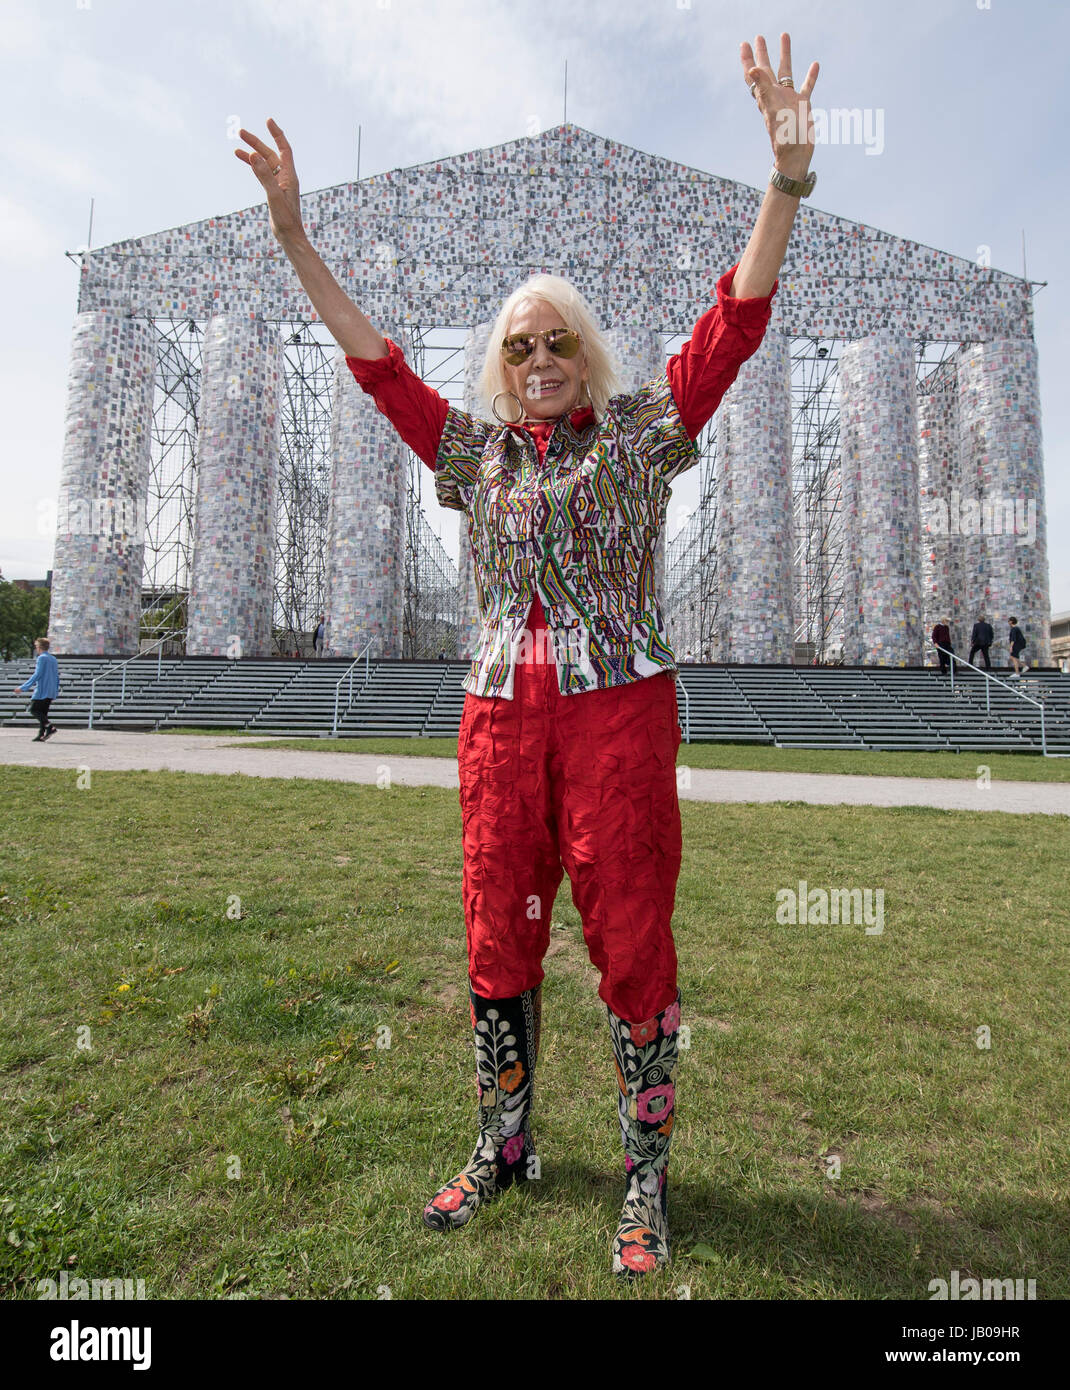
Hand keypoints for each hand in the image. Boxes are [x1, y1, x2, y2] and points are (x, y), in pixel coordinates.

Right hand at [235, 118, 304, 244]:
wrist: (290, 236)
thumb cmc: (286, 219)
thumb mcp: (273, 195)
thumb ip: (264, 175)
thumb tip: (253, 155)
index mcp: (289, 175)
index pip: (283, 148)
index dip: (276, 134)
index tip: (268, 120)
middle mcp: (285, 177)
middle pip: (270, 153)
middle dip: (256, 142)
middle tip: (241, 133)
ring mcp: (279, 184)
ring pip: (264, 163)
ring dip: (252, 153)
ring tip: (237, 146)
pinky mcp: (273, 191)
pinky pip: (262, 173)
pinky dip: (253, 166)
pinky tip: (244, 160)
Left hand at [741, 32, 818, 178]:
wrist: (796, 154)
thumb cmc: (784, 135)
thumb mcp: (773, 109)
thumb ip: (763, 88)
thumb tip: (752, 69)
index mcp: (766, 96)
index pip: (753, 74)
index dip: (747, 59)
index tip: (744, 44)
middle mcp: (775, 95)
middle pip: (767, 69)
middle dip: (762, 53)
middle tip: (758, 37)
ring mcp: (789, 99)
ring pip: (786, 72)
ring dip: (785, 55)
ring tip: (785, 36)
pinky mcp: (802, 105)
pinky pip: (807, 86)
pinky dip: (811, 75)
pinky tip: (815, 64)